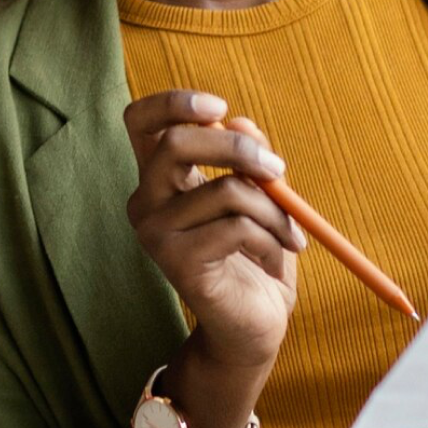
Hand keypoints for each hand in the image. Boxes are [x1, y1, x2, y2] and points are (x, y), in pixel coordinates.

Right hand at [124, 91, 301, 370]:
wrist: (254, 325)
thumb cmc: (253, 254)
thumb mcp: (258, 194)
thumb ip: (247, 155)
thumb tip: (239, 120)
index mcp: (159, 179)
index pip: (140, 121)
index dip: (172, 102)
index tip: (218, 105)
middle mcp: (146, 202)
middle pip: (176, 142)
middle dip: (237, 148)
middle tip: (277, 169)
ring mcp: (156, 234)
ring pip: (225, 189)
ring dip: (273, 208)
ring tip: (288, 234)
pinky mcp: (177, 263)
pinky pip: (238, 228)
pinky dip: (271, 238)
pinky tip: (275, 257)